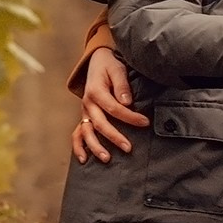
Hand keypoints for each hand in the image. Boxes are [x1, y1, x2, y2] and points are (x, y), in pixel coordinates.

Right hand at [73, 47, 146, 162]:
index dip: (130, 117)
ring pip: (86, 132)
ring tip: (107, 158)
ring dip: (95, 146)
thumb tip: (127, 102)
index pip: (114, 108)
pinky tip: (84, 160)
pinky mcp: (84, 117)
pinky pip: (77, 134)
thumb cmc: (109, 66)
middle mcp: (88, 103)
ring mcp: (84, 112)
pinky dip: (78, 147)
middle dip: (114, 137)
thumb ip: (121, 85)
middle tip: (129, 148)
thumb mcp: (117, 69)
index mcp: (95, 91)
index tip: (145, 122)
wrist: (97, 62)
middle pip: (100, 123)